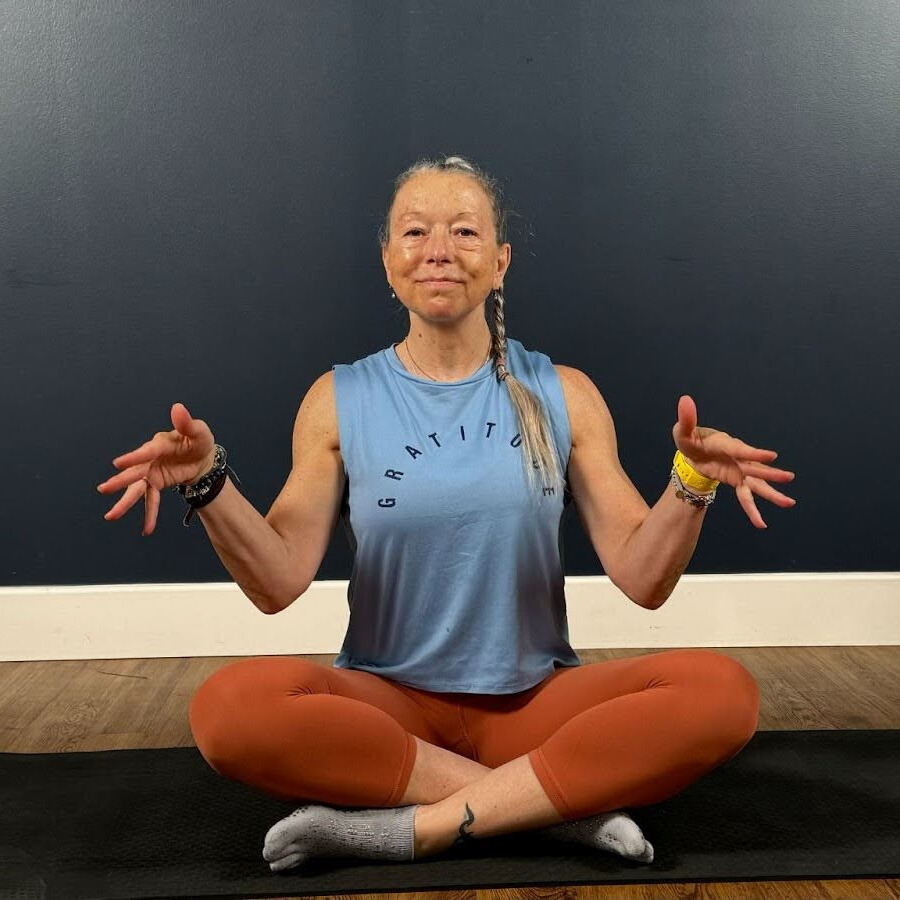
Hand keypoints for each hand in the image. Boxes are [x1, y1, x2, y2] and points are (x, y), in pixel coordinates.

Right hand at [96, 403, 215, 535]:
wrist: (202, 457)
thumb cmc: (197, 440)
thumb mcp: (198, 431)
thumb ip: (187, 423)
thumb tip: (178, 408)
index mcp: (160, 444)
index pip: (147, 451)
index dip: (134, 457)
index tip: (119, 464)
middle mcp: (151, 459)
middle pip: (135, 472)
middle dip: (120, 481)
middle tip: (104, 489)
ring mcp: (152, 473)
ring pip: (136, 489)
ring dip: (125, 502)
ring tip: (111, 516)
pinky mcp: (156, 483)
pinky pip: (151, 500)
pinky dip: (149, 515)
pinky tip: (147, 529)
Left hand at [672, 395, 795, 528]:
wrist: (694, 453)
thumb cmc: (691, 440)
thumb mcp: (683, 431)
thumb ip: (686, 419)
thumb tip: (684, 400)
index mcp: (726, 445)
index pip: (741, 450)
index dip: (755, 453)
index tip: (771, 456)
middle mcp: (738, 458)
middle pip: (756, 467)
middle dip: (771, 473)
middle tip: (788, 477)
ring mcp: (740, 471)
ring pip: (758, 484)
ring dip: (772, 494)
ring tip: (789, 503)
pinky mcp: (737, 481)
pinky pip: (747, 498)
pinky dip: (753, 511)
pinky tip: (761, 524)